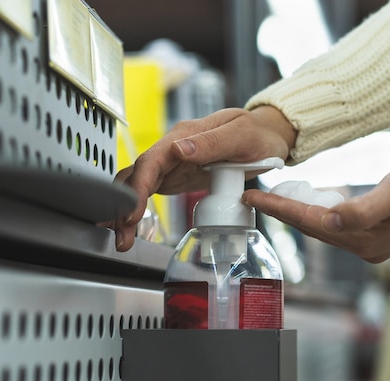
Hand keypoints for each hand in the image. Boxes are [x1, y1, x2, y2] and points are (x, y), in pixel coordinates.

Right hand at [109, 106, 296, 250]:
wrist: (267, 136)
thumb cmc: (257, 133)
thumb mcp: (240, 135)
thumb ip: (210, 143)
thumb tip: (177, 150)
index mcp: (184, 135)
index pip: (151, 161)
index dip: (138, 188)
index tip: (132, 213)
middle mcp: (173, 148)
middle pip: (139, 176)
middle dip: (124, 206)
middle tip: (121, 236)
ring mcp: (173, 163)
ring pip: (140, 185)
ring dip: (127, 211)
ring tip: (122, 239)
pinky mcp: (177, 175)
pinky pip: (151, 190)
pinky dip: (138, 207)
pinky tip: (131, 225)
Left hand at [242, 143, 389, 262]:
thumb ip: (363, 208)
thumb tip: (328, 221)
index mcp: (368, 239)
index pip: (312, 224)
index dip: (281, 209)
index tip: (254, 196)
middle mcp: (368, 246)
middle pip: (314, 228)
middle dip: (283, 212)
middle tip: (255, 195)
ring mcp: (374, 239)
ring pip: (324, 226)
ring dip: (299, 212)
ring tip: (274, 196)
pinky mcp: (379, 229)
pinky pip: (339, 222)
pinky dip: (319, 210)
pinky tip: (311, 198)